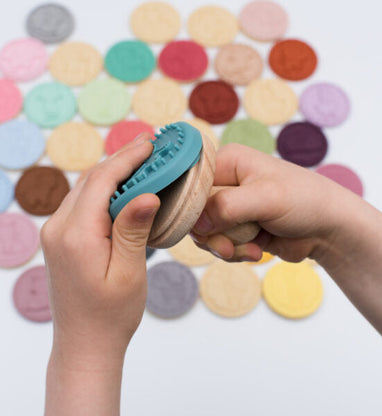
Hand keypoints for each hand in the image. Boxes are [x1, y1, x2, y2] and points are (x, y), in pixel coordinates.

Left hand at [42, 133, 159, 414]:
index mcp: (76, 235)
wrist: (84, 343)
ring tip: (141, 160)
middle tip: (150, 146)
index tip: (151, 144)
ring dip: (113, 172)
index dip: (128, 158)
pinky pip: (83, 202)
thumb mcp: (128, 273)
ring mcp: (57, 232)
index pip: (102, 181)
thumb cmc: (110, 315)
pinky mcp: (62, 238)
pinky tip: (124, 187)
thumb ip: (133, 230)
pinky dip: (105, 189)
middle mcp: (59, 227)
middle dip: (122, 159)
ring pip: (86, 188)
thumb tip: (146, 194)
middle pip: (92, 179)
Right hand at [191, 143, 348, 262]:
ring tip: (251, 247)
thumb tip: (196, 223)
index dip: (192, 208)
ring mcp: (230, 207)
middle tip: (229, 246)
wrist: (328, 228)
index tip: (206, 227)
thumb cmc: (305, 201)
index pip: (190, 184)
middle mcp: (225, 182)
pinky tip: (257, 250)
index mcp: (227, 162)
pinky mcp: (237, 227)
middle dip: (212, 235)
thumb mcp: (266, 198)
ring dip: (226, 246)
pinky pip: (219, 245)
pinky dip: (235, 252)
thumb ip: (227, 207)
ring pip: (205, 233)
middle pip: (194, 213)